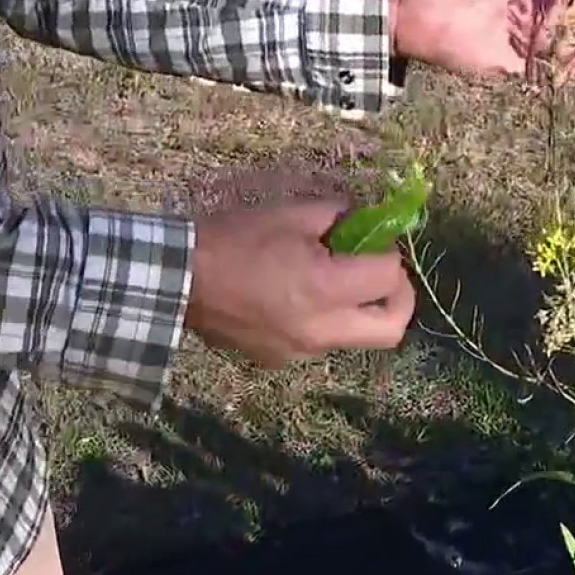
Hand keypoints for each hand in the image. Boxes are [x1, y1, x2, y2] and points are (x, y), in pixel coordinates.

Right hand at [186, 201, 415, 367]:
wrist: (175, 279)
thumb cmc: (233, 240)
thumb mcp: (291, 215)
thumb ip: (338, 217)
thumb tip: (365, 221)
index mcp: (324, 290)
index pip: (389, 277)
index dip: (388, 253)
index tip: (374, 238)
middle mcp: (322, 330)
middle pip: (393, 329)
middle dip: (399, 298)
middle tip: (383, 273)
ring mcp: (302, 352)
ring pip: (360, 338)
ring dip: (363, 310)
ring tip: (340, 281)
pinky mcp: (281, 360)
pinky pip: (325, 342)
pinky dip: (330, 320)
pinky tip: (304, 297)